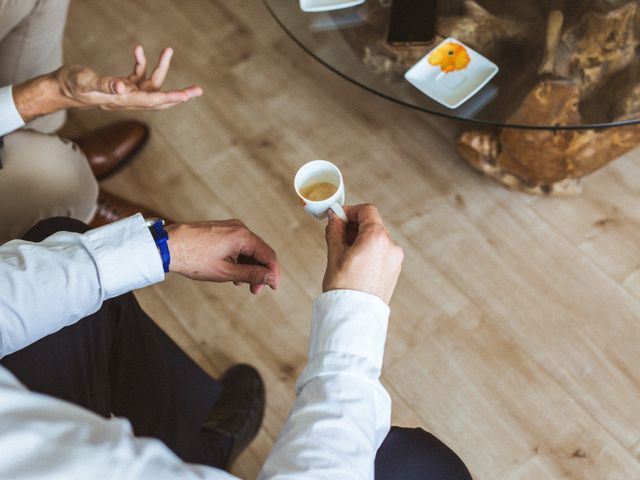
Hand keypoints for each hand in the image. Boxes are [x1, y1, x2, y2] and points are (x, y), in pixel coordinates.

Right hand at [57, 45, 201, 109]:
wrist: (62, 88)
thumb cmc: (73, 85)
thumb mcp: (87, 82)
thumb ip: (105, 84)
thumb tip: (123, 87)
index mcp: (125, 101)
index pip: (153, 100)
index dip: (172, 97)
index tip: (188, 95)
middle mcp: (129, 100)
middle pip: (160, 99)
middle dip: (180, 95)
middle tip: (198, 90)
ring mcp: (127, 94)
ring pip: (151, 84)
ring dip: (161, 67)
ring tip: (168, 49)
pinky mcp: (122, 86)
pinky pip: (138, 76)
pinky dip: (141, 63)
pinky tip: (137, 49)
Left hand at [165, 220, 279, 294]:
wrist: (166, 245)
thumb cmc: (193, 259)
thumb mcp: (225, 272)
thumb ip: (251, 275)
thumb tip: (270, 277)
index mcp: (242, 236)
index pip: (268, 255)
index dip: (273, 273)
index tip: (274, 288)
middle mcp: (238, 228)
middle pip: (260, 251)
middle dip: (260, 272)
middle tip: (255, 291)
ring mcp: (229, 227)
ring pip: (248, 249)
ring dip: (249, 267)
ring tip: (241, 285)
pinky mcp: (220, 230)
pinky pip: (237, 245)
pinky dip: (239, 260)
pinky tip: (232, 273)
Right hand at [323, 204, 403, 303]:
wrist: (354, 316)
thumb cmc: (344, 287)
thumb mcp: (334, 254)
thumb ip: (334, 230)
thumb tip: (334, 217)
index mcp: (377, 238)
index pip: (367, 211)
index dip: (351, 211)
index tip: (338, 217)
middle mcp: (391, 246)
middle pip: (373, 224)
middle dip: (354, 226)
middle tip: (336, 234)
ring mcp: (395, 259)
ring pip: (377, 238)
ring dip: (361, 238)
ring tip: (344, 251)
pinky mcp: (394, 270)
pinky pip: (381, 252)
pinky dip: (369, 250)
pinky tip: (355, 262)